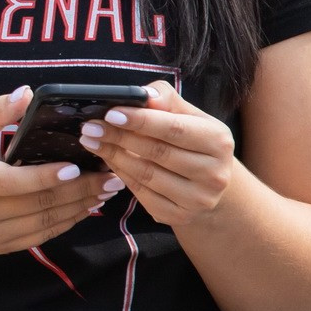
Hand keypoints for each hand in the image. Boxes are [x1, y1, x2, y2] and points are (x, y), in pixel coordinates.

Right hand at [0, 87, 112, 259]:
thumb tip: (27, 94)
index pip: (14, 182)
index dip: (47, 177)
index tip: (76, 167)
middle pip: (38, 203)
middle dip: (80, 190)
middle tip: (111, 175)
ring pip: (45, 223)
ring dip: (80, 207)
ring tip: (107, 190)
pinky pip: (40, 237)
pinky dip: (66, 223)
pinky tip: (85, 207)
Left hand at [84, 82, 236, 228]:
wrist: (210, 182)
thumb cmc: (193, 141)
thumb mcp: (189, 116)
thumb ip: (167, 101)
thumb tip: (144, 94)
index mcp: (219, 141)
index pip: (175, 129)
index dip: (141, 121)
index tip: (111, 114)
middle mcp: (214, 174)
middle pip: (157, 153)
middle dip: (119, 138)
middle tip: (91, 128)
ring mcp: (198, 199)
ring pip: (146, 175)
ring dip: (113, 156)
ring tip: (91, 141)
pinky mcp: (180, 216)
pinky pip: (141, 194)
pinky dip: (120, 175)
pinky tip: (107, 161)